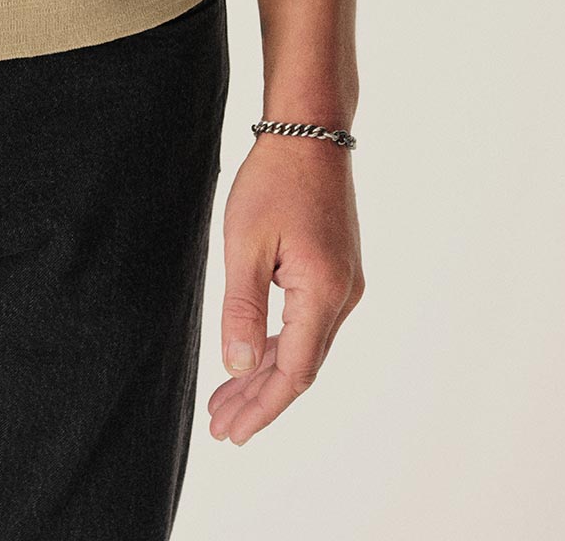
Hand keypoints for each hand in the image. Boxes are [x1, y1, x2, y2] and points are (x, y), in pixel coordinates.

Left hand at [206, 134, 363, 444]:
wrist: (310, 129)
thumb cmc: (273, 180)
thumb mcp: (245, 242)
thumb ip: (242, 307)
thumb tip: (238, 368)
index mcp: (322, 293)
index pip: (294, 373)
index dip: (262, 408)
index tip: (231, 434)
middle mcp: (343, 296)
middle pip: (301, 367)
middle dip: (259, 400)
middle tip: (221, 428)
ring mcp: (343, 284)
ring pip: (304, 347)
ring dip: (267, 375)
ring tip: (227, 402)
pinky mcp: (335, 271)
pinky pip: (308, 324)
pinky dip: (279, 345)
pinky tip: (253, 358)